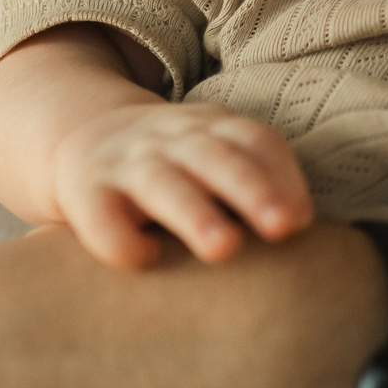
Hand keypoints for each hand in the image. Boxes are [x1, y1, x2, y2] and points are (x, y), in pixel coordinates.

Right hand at [51, 101, 313, 268]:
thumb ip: (254, 182)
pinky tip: (145, 258)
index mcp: (212, 129)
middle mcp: (171, 140)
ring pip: (162, 183)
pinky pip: (102, 216)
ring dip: (194, 212)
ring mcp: (126, 163)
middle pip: (215, 156)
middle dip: (252, 189)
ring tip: (224, 248)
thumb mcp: (212, 157)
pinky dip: (122, 238)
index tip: (301, 219)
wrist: (81, 137)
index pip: (254, 140)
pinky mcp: (84, 193)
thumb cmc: (172, 166)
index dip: (281, 175)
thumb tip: (305, 231)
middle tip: (283, 225)